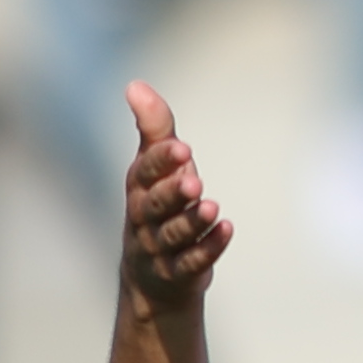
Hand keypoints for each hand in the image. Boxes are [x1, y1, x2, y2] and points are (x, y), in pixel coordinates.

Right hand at [122, 81, 235, 304]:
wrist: (151, 278)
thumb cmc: (159, 208)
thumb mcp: (155, 169)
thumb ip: (154, 128)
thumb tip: (135, 85)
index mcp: (138, 190)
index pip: (144, 174)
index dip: (161, 162)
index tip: (182, 148)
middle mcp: (144, 219)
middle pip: (155, 207)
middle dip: (173, 193)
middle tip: (194, 181)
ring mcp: (159, 249)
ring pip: (173, 236)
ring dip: (192, 221)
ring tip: (212, 207)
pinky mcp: (179, 274)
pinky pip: (192, 262)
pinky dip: (209, 247)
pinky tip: (227, 230)